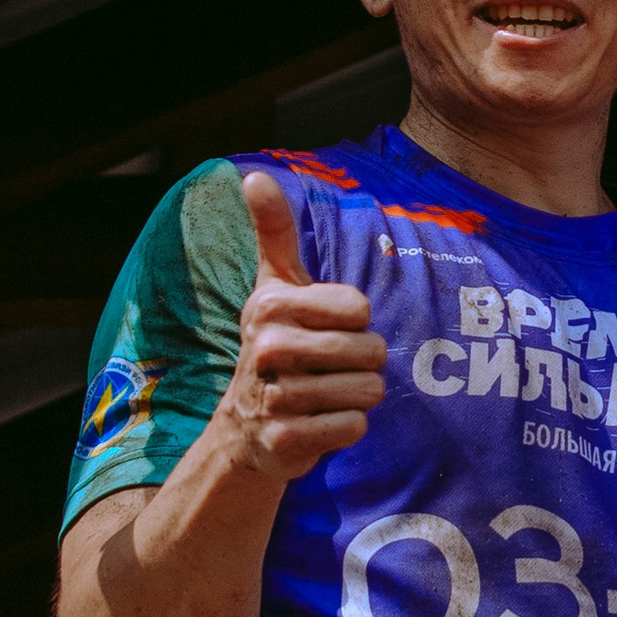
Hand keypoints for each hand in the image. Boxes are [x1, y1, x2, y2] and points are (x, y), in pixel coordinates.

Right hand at [219, 170, 385, 483]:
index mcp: (270, 305)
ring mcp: (273, 397)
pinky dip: (349, 428)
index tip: (326, 328)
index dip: (356, 321)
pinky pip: (354, 428)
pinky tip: (323, 423)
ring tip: (326, 395)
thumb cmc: (277, 345)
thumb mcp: (274, 286)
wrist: (246, 428)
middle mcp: (267, 348)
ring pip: (367, 391)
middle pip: (370, 350)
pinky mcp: (284, 440)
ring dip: (358, 397)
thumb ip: (274, 232)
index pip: (359, 307)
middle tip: (332, 368)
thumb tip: (254, 175)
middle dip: (364, 362)